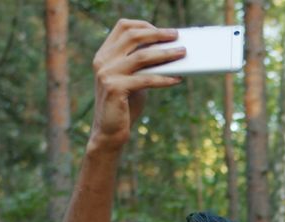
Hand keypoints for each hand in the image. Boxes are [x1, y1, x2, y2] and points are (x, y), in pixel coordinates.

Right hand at [88, 20, 184, 151]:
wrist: (109, 132)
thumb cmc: (125, 106)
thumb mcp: (134, 79)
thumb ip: (143, 65)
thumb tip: (169, 51)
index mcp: (104, 54)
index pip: (122, 27)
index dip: (144, 25)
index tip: (163, 31)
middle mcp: (102, 61)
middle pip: (132, 36)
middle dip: (157, 34)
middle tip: (176, 36)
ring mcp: (106, 73)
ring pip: (141, 56)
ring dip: (166, 54)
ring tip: (182, 53)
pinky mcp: (114, 88)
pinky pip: (146, 79)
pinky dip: (164, 78)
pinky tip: (177, 78)